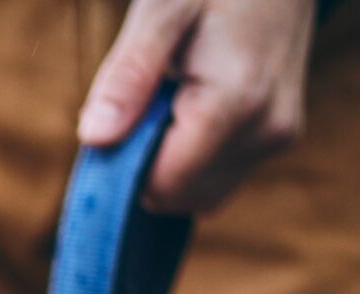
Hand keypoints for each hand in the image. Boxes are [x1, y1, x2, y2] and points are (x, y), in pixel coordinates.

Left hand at [78, 0, 316, 213]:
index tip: (113, 120)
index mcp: (236, 103)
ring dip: (166, 162)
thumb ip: (128, 75)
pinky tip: (188, 111)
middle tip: (143, 102)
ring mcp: (276, 139)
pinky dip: (189, 159)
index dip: (123, 164)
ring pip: (194, 195)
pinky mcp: (277, 140)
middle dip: (143, 162)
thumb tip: (95, 138)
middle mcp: (265, 131)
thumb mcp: (161, 10)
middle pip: (175, 196)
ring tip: (170, 99)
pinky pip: (215, 179)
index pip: (162, 184)